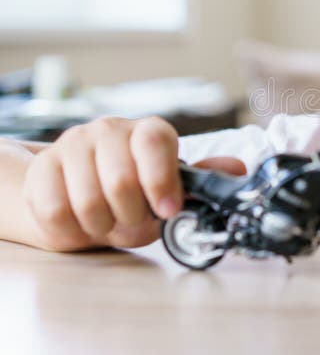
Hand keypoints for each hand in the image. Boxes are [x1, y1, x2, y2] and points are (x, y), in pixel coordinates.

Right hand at [22, 116, 244, 251]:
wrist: (79, 198)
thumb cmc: (134, 196)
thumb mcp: (171, 191)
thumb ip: (201, 181)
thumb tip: (237, 169)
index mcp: (150, 131)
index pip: (155, 142)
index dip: (162, 179)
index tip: (168, 210)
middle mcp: (111, 129)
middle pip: (121, 179)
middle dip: (132, 215)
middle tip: (135, 221)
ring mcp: (73, 143)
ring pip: (88, 199)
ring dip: (102, 226)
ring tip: (109, 222)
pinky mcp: (43, 167)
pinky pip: (55, 210)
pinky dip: (72, 230)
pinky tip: (82, 224)